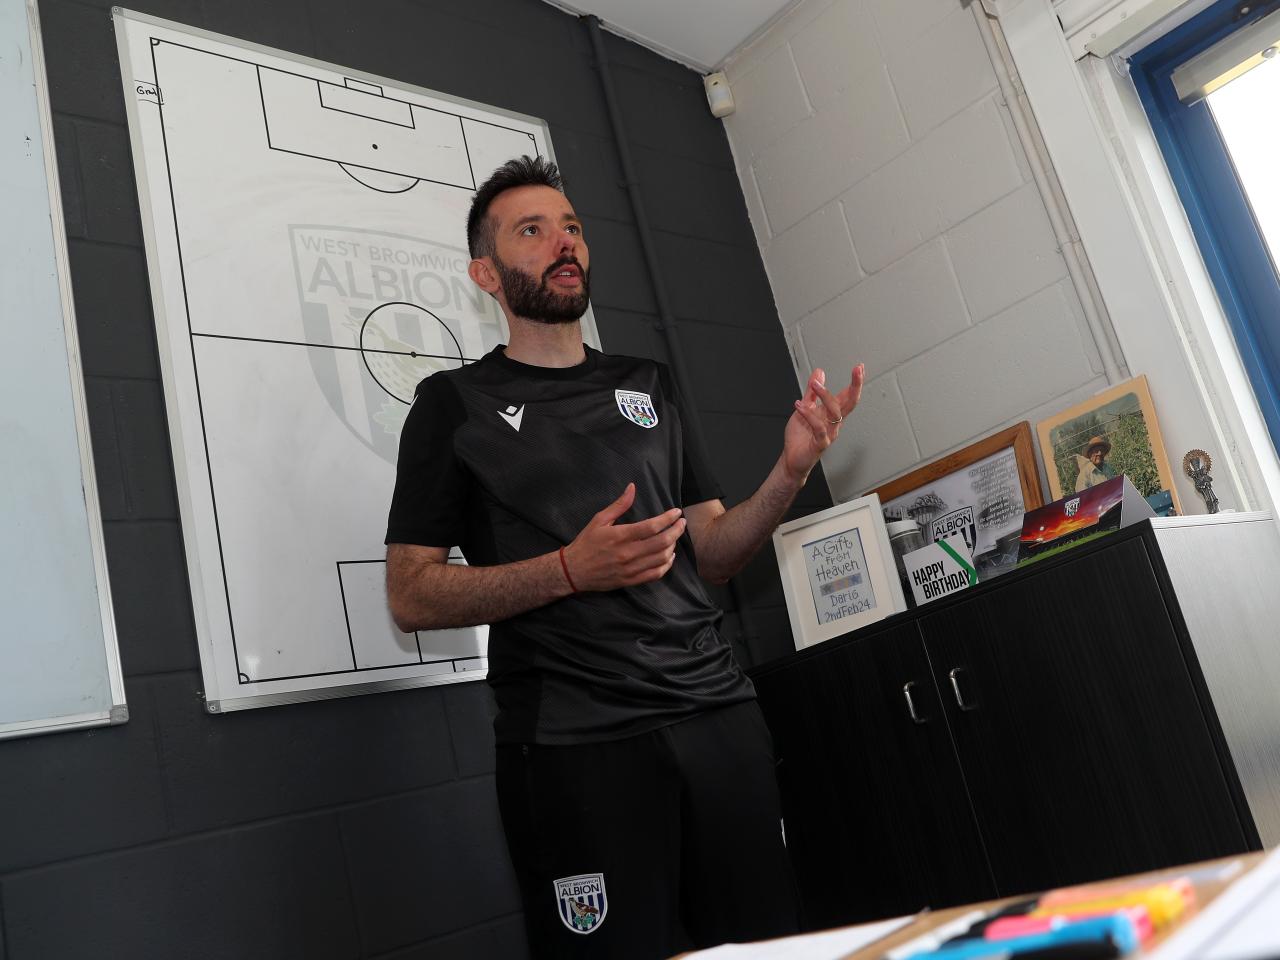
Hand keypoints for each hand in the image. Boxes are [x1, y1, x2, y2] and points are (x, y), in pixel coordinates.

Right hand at [561, 483, 686, 591]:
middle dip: (676, 530)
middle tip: (682, 523)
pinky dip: (666, 565)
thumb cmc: (586, 543)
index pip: (652, 526)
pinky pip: (655, 574)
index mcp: (620, 536)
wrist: (573, 571)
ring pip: (661, 558)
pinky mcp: (630, 581)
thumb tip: (632, 487)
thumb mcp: (599, 520)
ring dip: (672, 546)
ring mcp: (630, 569)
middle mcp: (627, 553)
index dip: (668, 518)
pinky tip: (669, 556)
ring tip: (674, 537)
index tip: (677, 512)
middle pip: (661, 542)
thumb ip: (619, 505)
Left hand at [783, 364, 864, 482]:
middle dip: (856, 386)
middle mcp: (833, 423)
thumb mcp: (804, 408)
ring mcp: (829, 433)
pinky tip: (799, 406)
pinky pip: (819, 428)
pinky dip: (809, 415)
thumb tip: (819, 372)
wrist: (792, 460)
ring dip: (826, 396)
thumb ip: (811, 392)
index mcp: (831, 414)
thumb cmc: (800, 438)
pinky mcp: (820, 444)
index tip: (860, 367)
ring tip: (815, 385)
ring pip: (835, 413)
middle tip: (857, 371)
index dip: (855, 382)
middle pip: (850, 403)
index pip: (847, 396)